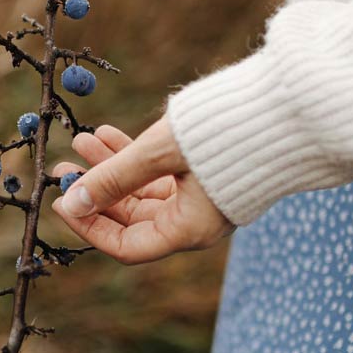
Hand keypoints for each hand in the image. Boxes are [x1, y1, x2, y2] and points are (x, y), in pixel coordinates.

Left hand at [51, 116, 234, 264]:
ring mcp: (199, 196)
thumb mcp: (159, 154)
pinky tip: (107, 133)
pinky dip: (132, 156)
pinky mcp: (203, 173)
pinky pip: (157, 173)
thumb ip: (113, 178)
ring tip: (81, 140)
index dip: (89, 227)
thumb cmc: (225, 135)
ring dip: (110, 167)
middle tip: (63, 167)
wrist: (291, 108)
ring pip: (141, 190)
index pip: (126, 245)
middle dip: (94, 191)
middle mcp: (193, 220)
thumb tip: (71, 201)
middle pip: (130, 216)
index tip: (61, 202)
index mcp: (188, 230)